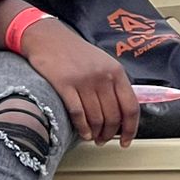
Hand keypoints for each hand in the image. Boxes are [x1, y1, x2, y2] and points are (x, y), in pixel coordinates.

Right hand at [22, 21, 139, 147]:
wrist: (49, 38)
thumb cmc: (76, 53)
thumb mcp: (103, 63)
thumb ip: (114, 84)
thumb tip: (123, 113)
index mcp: (116, 72)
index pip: (131, 107)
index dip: (130, 128)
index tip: (126, 141)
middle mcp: (103, 77)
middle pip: (113, 116)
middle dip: (110, 134)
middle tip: (104, 140)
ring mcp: (84, 81)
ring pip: (96, 118)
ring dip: (96, 133)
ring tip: (93, 138)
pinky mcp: (64, 85)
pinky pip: (78, 114)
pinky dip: (82, 128)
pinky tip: (83, 134)